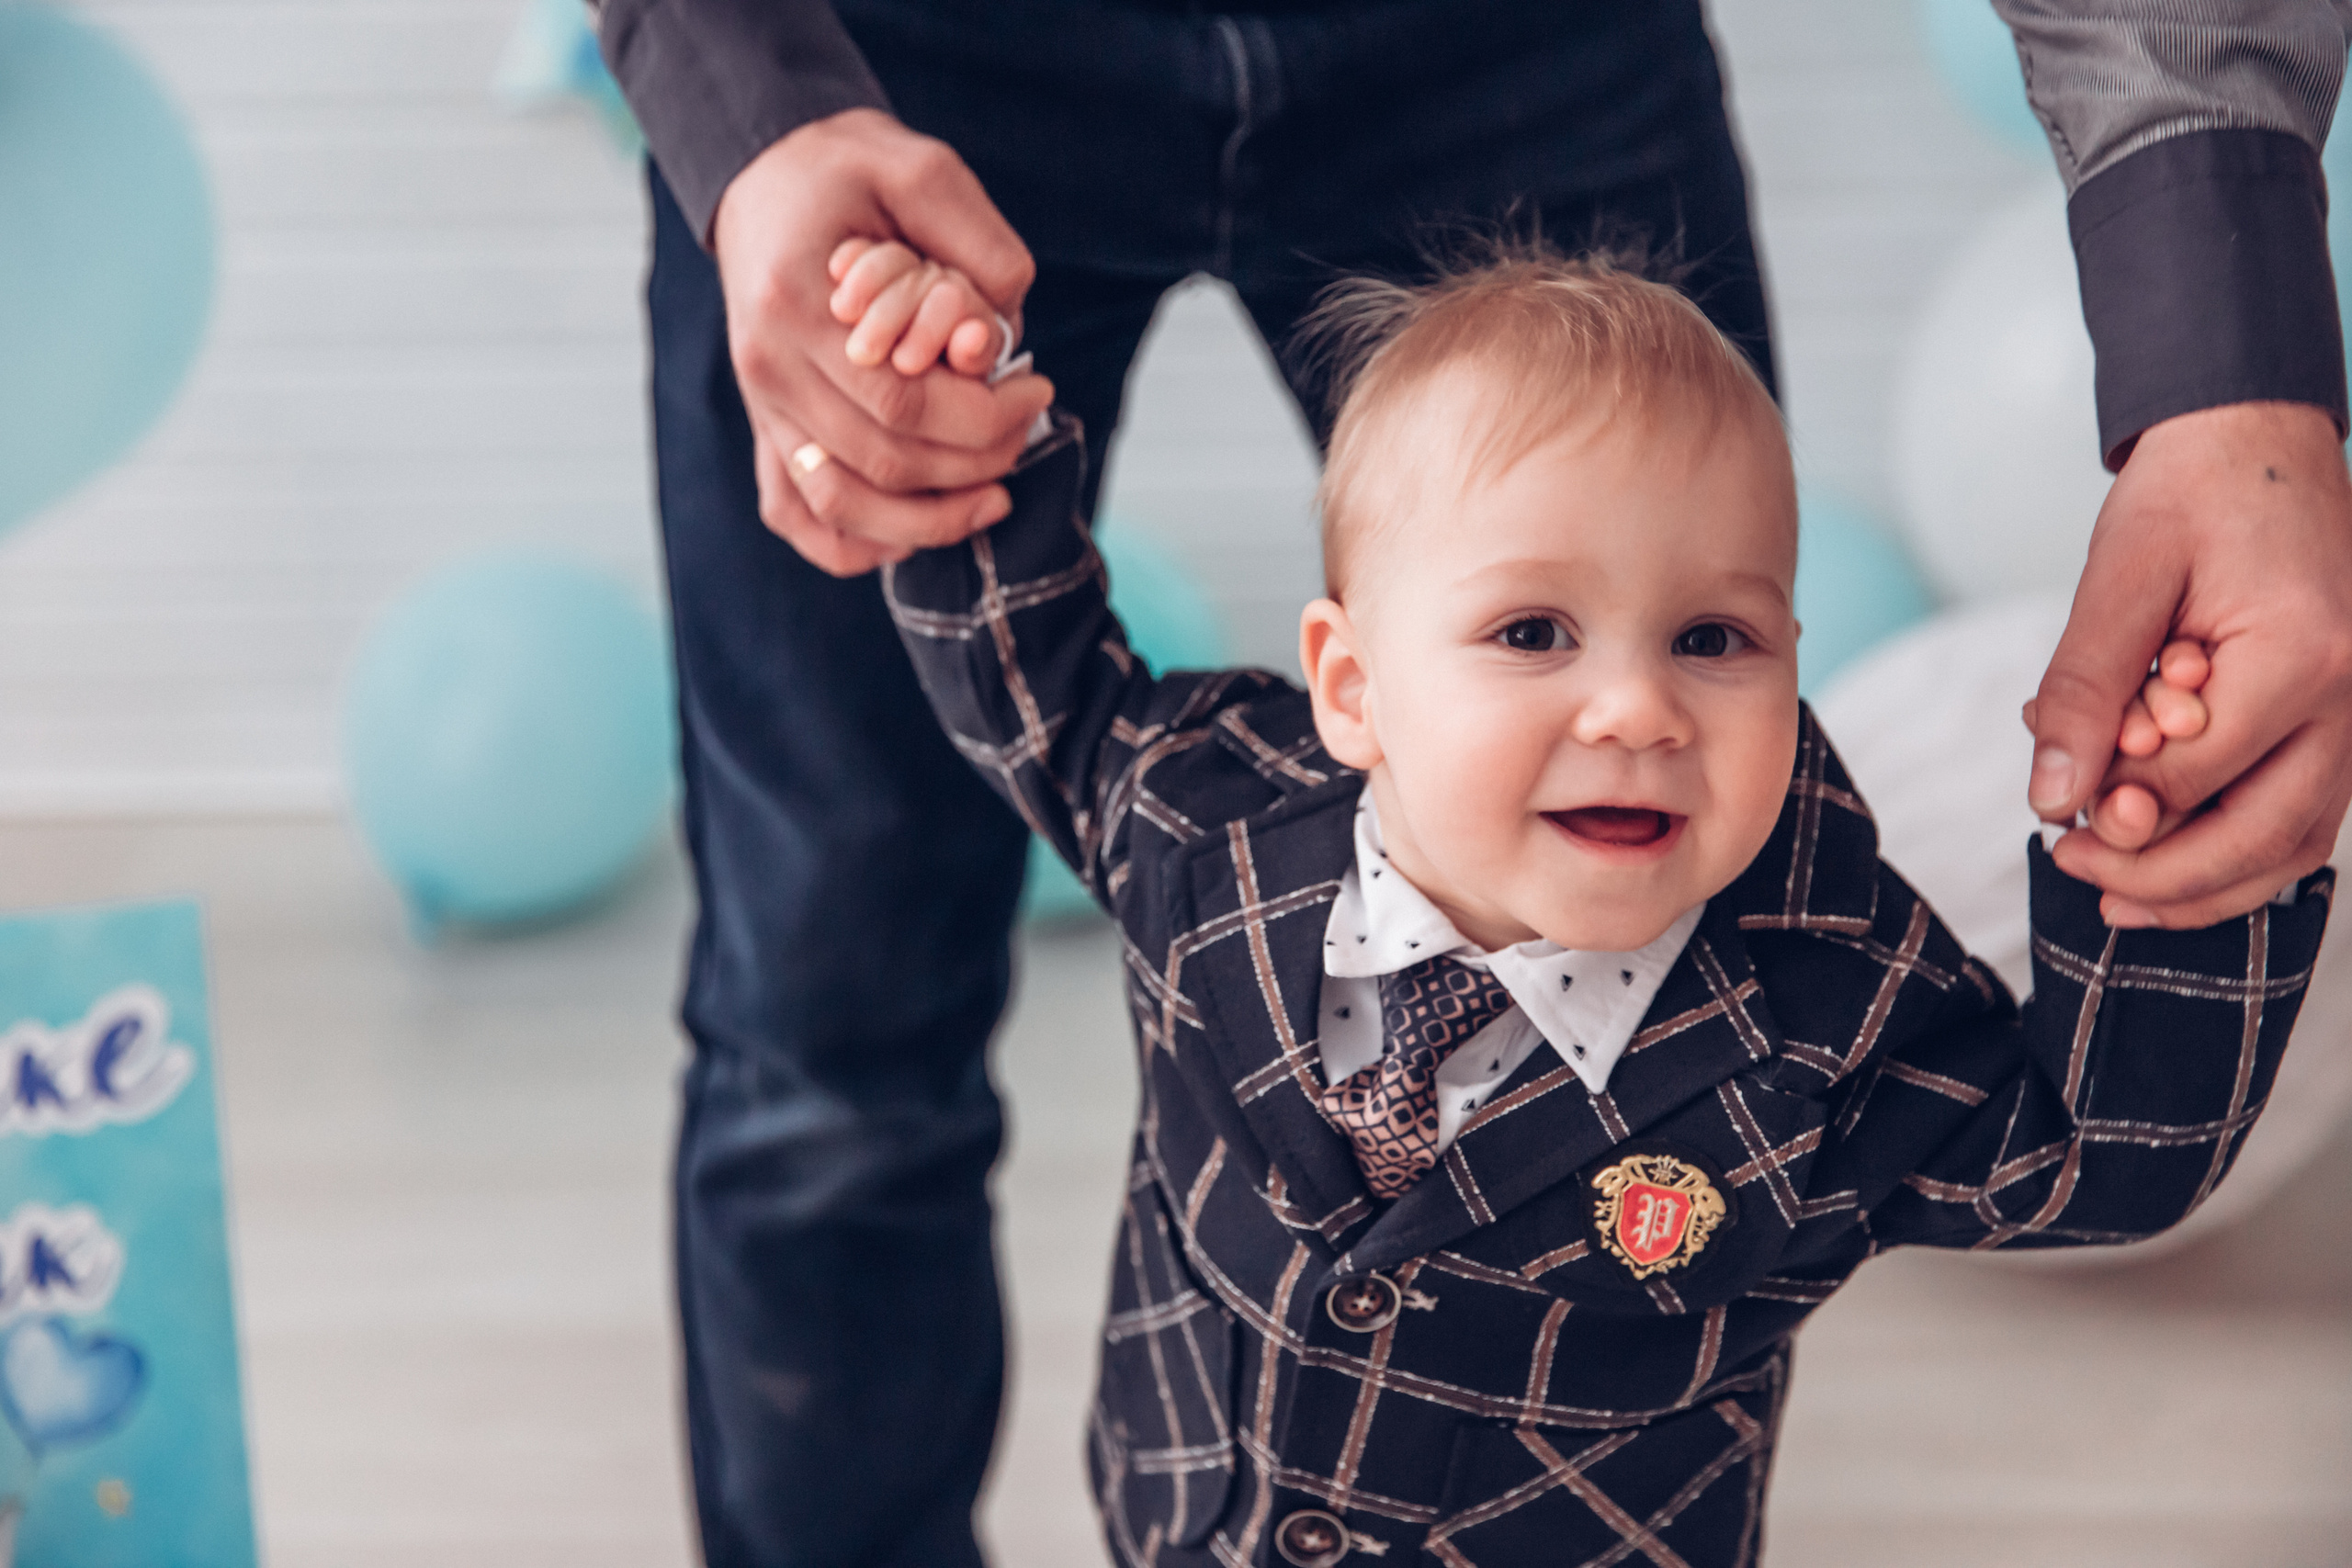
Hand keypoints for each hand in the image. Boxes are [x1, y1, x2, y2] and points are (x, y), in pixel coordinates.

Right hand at [711, 108, 1052, 575]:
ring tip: (992, 499)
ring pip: (840, 506)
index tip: (1039, 389)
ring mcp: (761, 403)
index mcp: (796, 304)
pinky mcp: (764, 425)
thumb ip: (976, 244)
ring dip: (926, 523)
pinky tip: (912, 536)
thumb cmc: (851, 173)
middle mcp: (767, 366)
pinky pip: (794, 513)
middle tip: (1028, 429)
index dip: (986, 418)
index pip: (904, 402)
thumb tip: (1007, 332)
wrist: (769, 174)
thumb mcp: (922, 171)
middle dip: (975, 464)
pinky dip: (852, 543)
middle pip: (882, 462)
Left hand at [2026, 401, 2351, 927]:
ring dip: (2204, 886)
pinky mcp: (2338, 724)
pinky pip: (2302, 817)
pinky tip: (2166, 870)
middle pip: (2262, 833)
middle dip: (2160, 873)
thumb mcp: (2120, 575)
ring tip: (2111, 894)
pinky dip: (2239, 857)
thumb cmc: (2189, 495)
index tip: (2054, 812)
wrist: (2253, 440)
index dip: (2119, 806)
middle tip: (2072, 865)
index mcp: (2304, 654)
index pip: (2198, 775)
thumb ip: (2087, 686)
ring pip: (2293, 843)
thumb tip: (2053, 795)